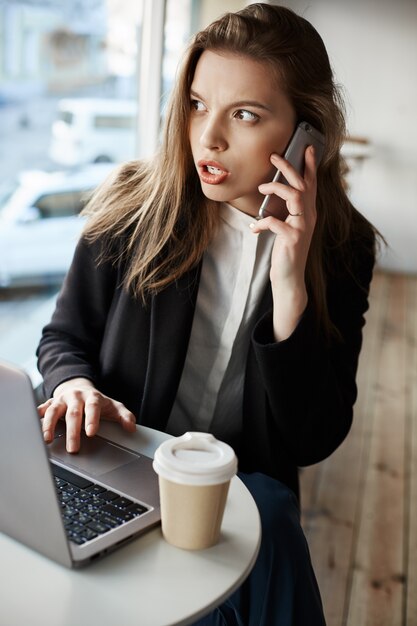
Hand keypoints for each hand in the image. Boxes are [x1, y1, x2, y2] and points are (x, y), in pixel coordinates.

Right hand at [38, 378, 136, 452]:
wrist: (79, 388)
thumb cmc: (97, 401)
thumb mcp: (113, 406)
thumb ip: (124, 416)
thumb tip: (131, 428)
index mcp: (92, 397)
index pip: (93, 407)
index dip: (92, 419)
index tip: (91, 432)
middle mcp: (76, 397)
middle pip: (73, 413)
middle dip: (73, 431)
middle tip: (73, 448)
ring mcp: (61, 400)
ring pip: (54, 410)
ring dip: (50, 425)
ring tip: (48, 439)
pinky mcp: (50, 403)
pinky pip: (42, 409)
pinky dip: (37, 416)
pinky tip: (33, 425)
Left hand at [251, 145, 317, 339]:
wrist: (289, 277)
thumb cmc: (285, 250)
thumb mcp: (287, 227)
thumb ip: (286, 211)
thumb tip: (273, 191)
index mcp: (308, 212)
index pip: (311, 184)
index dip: (310, 166)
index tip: (308, 147)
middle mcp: (309, 217)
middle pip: (303, 185)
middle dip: (289, 167)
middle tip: (274, 155)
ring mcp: (302, 227)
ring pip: (295, 197)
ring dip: (277, 188)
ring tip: (262, 186)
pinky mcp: (293, 239)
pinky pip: (277, 222)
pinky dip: (263, 222)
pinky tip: (254, 228)